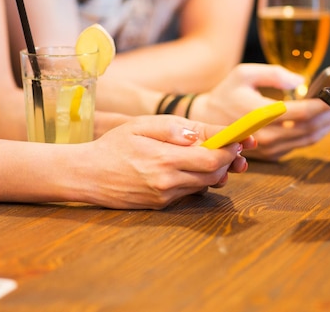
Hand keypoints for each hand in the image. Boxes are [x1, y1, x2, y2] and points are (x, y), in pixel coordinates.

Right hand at [79, 115, 254, 208]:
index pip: (212, 158)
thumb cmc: (113, 145)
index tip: (242, 139)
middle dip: (228, 159)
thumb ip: (172, 128)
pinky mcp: (161, 205)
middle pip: (214, 174)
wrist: (87, 175)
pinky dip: (197, 178)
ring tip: (210, 153)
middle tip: (233, 146)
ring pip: (204, 184)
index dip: (231, 149)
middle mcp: (168, 182)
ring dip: (214, 169)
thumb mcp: (140, 125)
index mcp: (164, 160)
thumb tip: (200, 135)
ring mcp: (165, 197)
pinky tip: (189, 165)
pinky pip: (189, 191)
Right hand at [192, 64, 329, 160]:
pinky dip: (317, 133)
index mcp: (259, 114)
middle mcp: (266, 135)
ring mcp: (269, 148)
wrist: (206, 121)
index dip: (325, 104)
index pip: (301, 112)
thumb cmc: (226, 93)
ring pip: (308, 140)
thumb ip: (273, 74)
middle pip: (310, 129)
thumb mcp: (244, 73)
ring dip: (329, 126)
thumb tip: (301, 81)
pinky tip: (327, 121)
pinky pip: (300, 145)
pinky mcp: (271, 154)